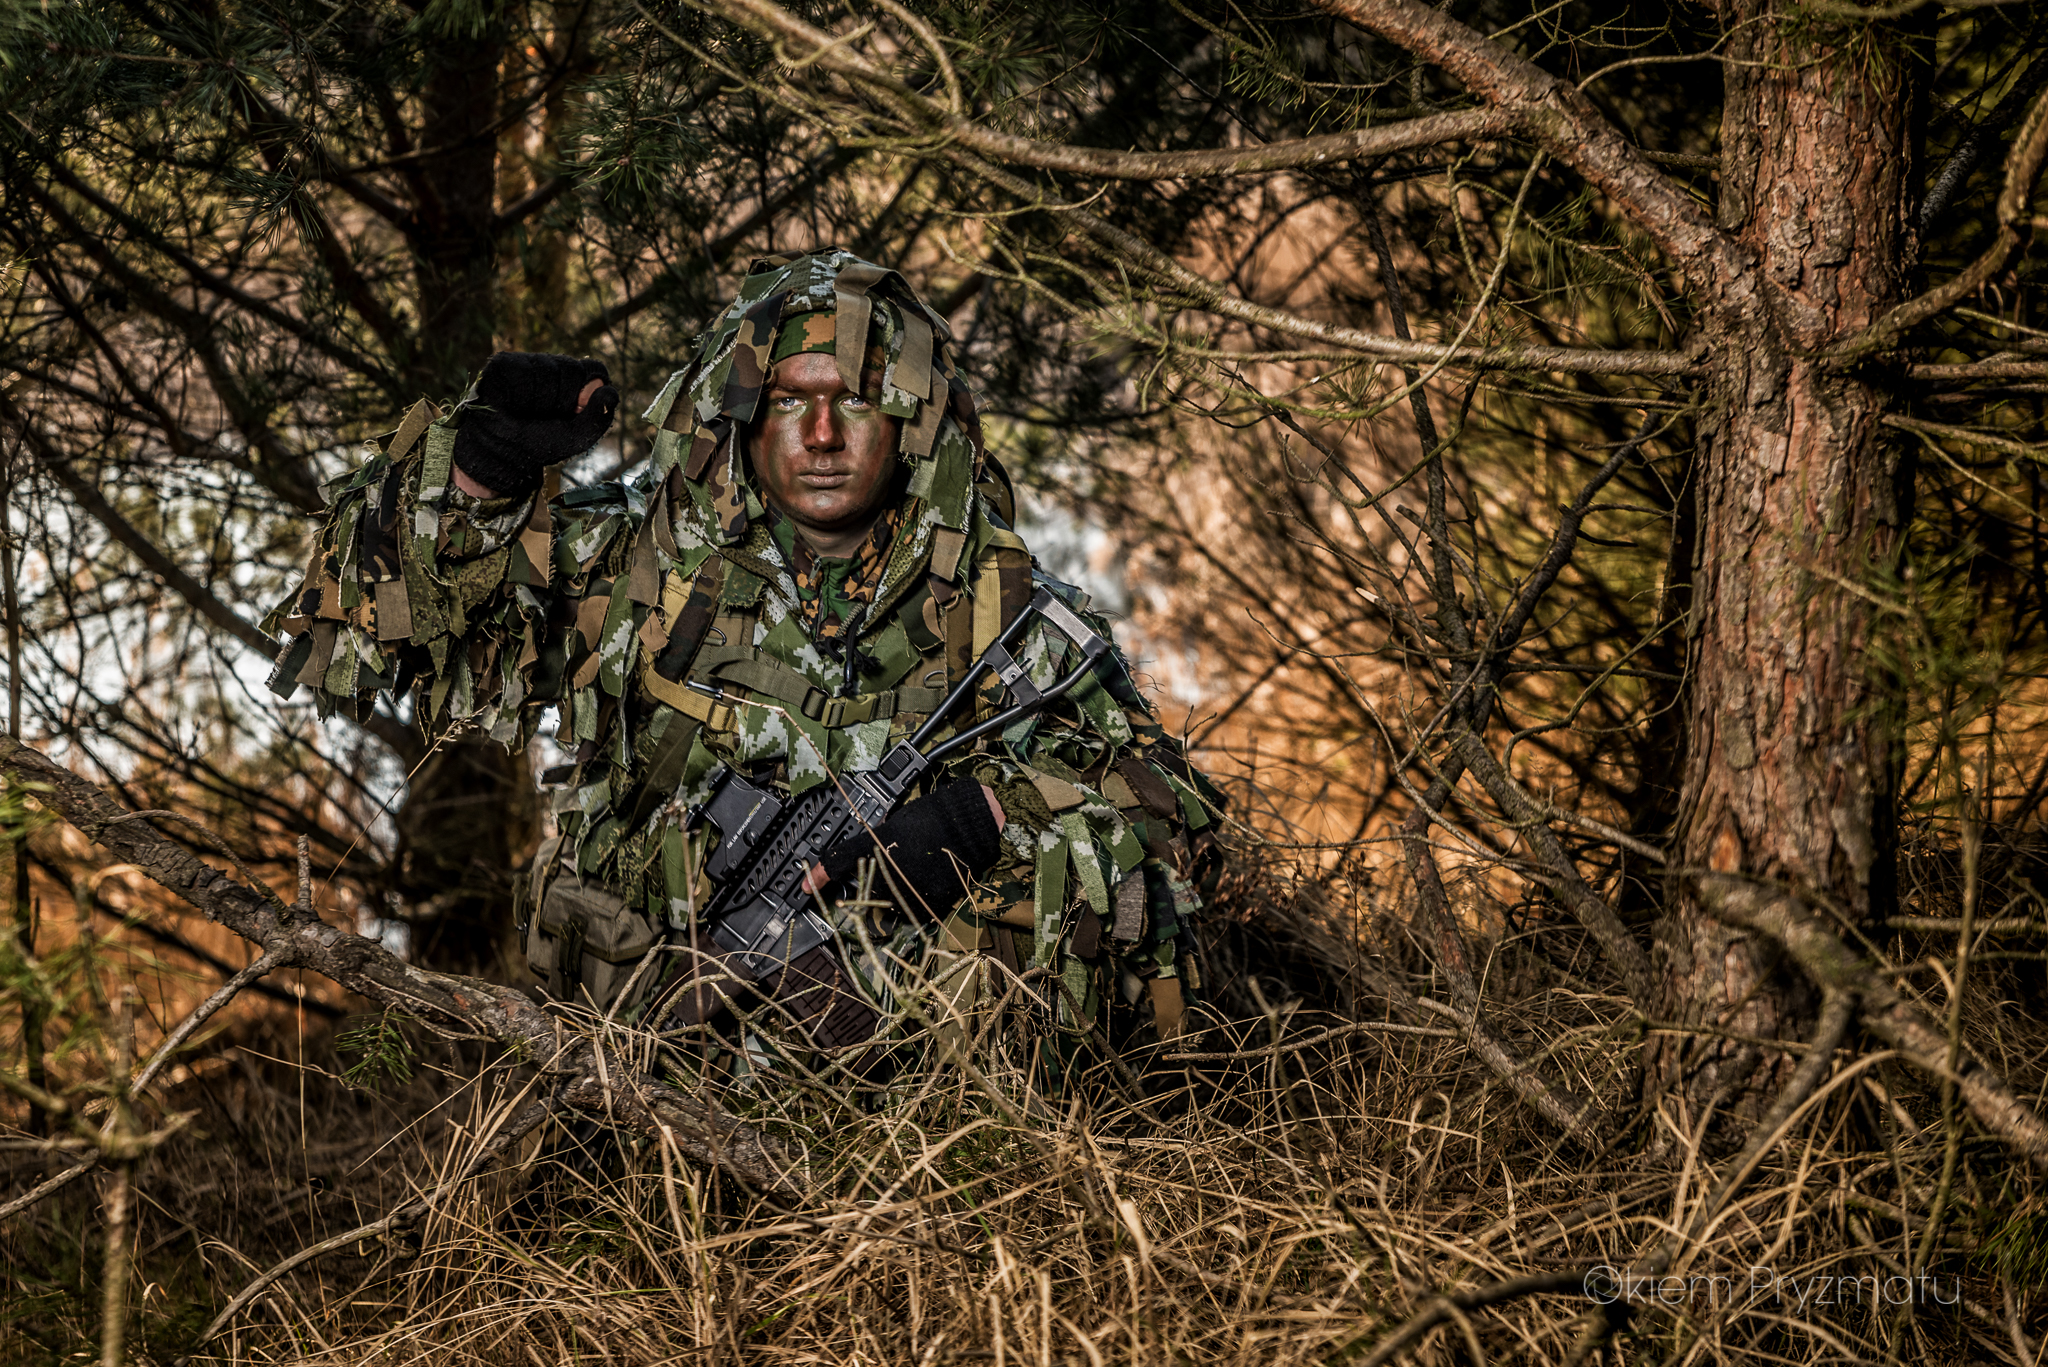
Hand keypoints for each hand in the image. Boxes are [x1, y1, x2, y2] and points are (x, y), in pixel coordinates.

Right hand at [451, 352, 618, 498]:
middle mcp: (551, 366)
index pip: (595, 370)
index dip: (589, 392)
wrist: (503, 455)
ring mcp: (526, 362)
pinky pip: (521, 372)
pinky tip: (511, 404)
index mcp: (572, 380)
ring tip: (525, 412)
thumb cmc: (540, 444)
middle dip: (562, 400)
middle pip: (571, 369)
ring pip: (546, 370)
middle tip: (544, 417)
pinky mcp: (502, 363)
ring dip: (539, 400)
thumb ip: (599, 415)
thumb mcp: (578, 436)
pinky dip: (520, 395)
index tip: (576, 412)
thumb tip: (609, 389)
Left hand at [799, 782, 1006, 917]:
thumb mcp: (891, 826)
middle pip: (866, 891)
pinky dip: (914, 903)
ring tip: (912, 876)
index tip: (804, 887)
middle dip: (872, 887)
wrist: (969, 827)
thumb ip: (870, 846)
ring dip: (893, 897)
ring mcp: (907, 895)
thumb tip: (856, 860)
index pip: (839, 864)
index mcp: (876, 851)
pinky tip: (924, 884)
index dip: (818, 876)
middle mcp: (887, 876)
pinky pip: (913, 912)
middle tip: (890, 872)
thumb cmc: (931, 819)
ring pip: (888, 905)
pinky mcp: (928, 908)